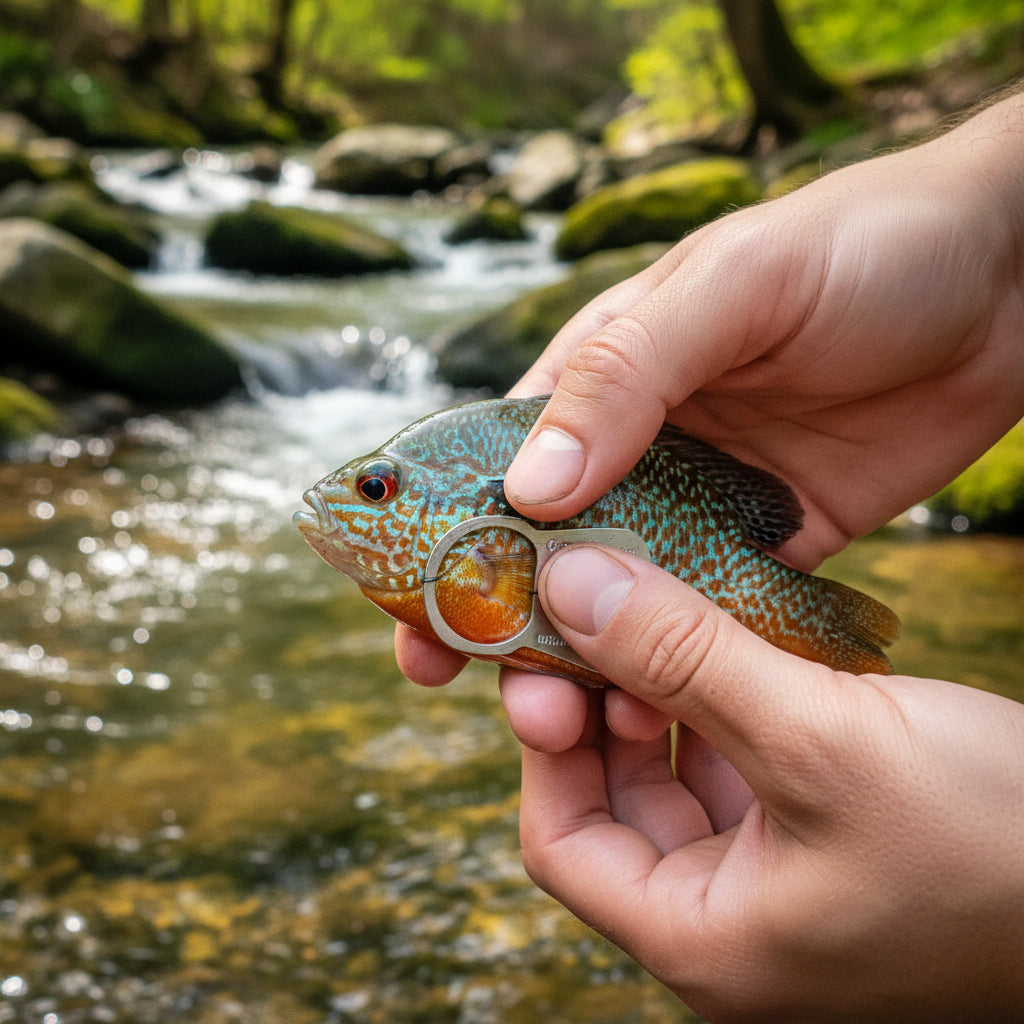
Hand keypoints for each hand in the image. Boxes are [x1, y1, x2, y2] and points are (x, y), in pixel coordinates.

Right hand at [396, 94, 1023, 689]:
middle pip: (550, 551)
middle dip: (510, 625)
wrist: (1003, 278)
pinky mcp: (775, 544)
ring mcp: (705, 502)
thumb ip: (625, 378)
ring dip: (594, 660)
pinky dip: (685, 665)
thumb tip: (532, 489)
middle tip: (492, 698)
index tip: (411, 622)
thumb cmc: (857, 247)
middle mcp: (639, 447)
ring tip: (579, 720)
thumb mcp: (731, 287)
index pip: (495, 466)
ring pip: (626, 599)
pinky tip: (664, 712)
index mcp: (602, 377)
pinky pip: (717, 617)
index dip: (446, 544)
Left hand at [516, 543, 1023, 1021]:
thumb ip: (682, 659)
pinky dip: (725, 702)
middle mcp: (730, 921)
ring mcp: (780, 879)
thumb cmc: (994, 841)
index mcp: (705, 938)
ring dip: (666, 695)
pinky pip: (741, 764)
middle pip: (614, 800)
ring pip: (678, 772)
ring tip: (675, 619)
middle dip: (605, 706)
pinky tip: (735, 644)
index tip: (553, 654)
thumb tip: (568, 585)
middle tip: (607, 616)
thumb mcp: (818, 738)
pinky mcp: (823, 836)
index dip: (544, 743)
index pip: (562, 841)